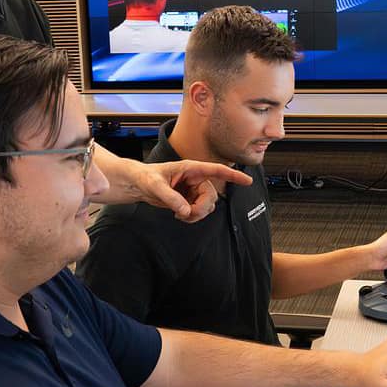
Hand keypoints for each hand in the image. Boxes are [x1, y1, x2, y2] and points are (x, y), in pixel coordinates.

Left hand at [129, 159, 252, 221]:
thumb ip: (170, 198)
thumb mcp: (155, 186)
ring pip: (208, 206)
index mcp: (191, 168)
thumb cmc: (146, 178)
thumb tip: (185, 210)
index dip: (233, 176)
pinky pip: (200, 211)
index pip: (217, 171)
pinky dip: (192, 217)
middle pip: (212, 196)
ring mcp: (194, 190)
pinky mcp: (190, 199)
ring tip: (180, 215)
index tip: (248, 181)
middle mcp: (196, 179)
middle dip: (201, 209)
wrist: (138, 185)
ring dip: (196, 215)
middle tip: (186, 215)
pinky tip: (180, 216)